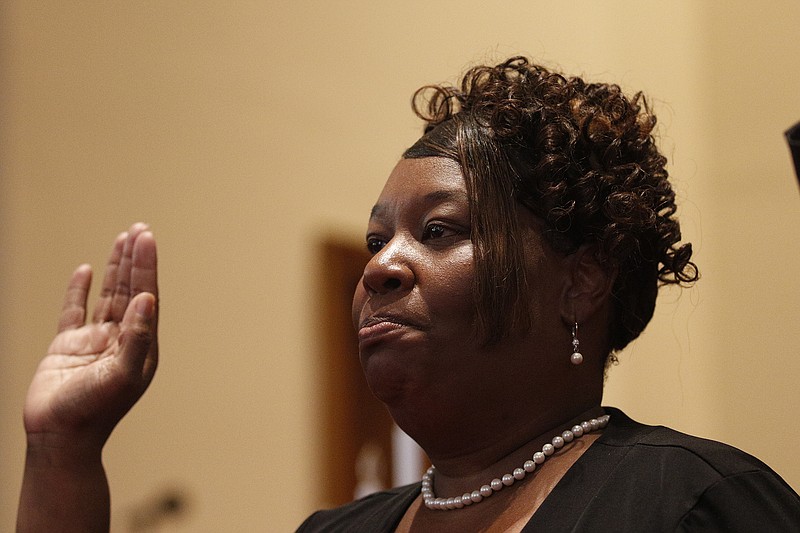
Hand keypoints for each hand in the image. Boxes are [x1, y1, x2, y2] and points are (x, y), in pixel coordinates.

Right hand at [23, 223, 158, 450]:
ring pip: (108, 295)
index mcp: (141, 345)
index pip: (146, 296)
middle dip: (136, 260)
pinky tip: (85, 270)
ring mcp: (95, 342)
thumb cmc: (94, 412)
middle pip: (131, 290)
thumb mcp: (123, 375)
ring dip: (115, 268)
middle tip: (140, 229)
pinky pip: (75, 311)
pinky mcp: (68, 347)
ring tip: (123, 239)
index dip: (146, 266)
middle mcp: (121, 339)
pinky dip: (80, 290)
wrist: (59, 438)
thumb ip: (138, 337)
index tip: (146, 238)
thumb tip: (149, 299)